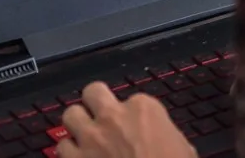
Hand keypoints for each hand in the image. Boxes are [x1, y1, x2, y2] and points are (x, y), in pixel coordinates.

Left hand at [57, 81, 196, 157]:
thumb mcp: (183, 150)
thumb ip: (166, 137)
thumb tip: (162, 142)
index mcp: (144, 109)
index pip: (132, 98)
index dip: (132, 115)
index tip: (135, 128)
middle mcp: (113, 116)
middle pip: (93, 92)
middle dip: (94, 103)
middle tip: (100, 117)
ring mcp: (91, 138)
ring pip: (70, 114)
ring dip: (77, 126)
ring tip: (85, 138)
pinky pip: (61, 147)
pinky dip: (69, 153)